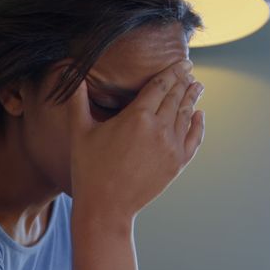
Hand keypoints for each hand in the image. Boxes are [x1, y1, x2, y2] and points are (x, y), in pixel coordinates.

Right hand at [65, 58, 204, 218]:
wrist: (106, 207)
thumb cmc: (89, 169)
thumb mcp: (80, 132)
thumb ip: (78, 101)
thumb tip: (70, 75)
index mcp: (137, 116)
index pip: (160, 84)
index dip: (172, 71)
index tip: (181, 62)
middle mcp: (159, 128)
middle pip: (176, 96)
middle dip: (183, 80)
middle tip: (189, 69)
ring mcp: (171, 147)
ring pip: (186, 115)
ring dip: (192, 98)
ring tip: (197, 86)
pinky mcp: (177, 164)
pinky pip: (193, 138)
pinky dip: (198, 124)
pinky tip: (199, 115)